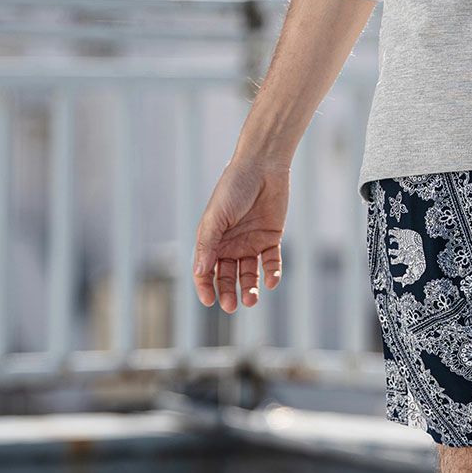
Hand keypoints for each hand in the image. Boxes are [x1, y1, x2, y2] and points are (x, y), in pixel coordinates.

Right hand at [193, 157, 289, 310]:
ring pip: (249, 274)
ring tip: (252, 300)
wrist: (262, 167)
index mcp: (212, 239)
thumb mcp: (216, 217)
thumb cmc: (233, 188)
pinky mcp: (271, 239)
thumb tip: (200, 272)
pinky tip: (271, 282)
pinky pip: (271, 262)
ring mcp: (251, 243)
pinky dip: (271, 273)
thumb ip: (208, 244)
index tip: (209, 301)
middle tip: (231, 306)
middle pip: (227, 276)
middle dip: (228, 292)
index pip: (205, 270)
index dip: (205, 286)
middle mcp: (230, 244)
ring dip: (250, 288)